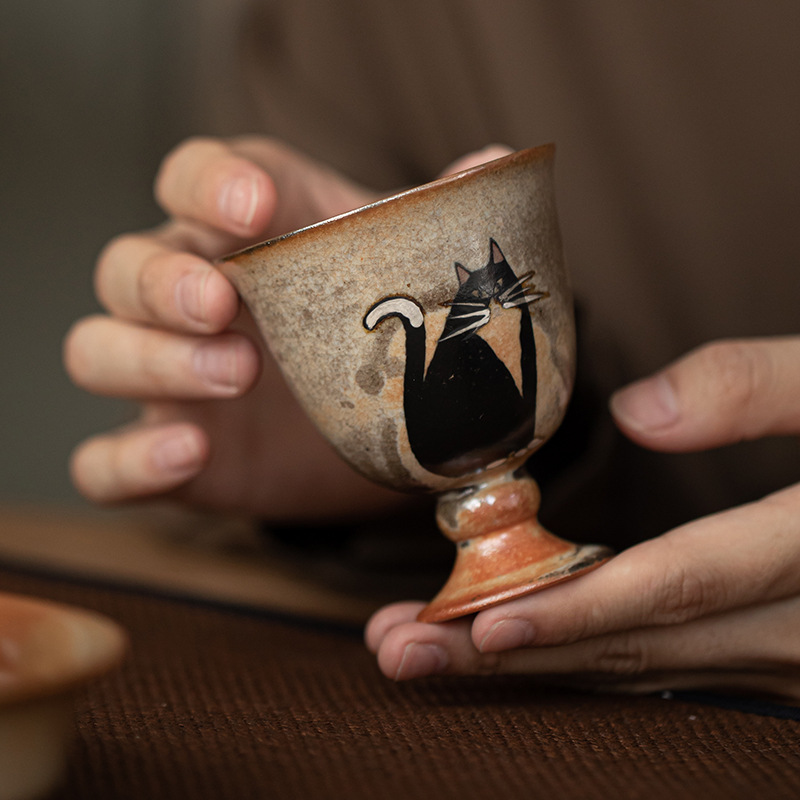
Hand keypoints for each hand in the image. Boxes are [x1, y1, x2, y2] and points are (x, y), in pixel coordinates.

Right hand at [64, 137, 509, 519]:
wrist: (383, 437)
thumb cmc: (385, 335)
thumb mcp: (410, 275)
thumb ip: (441, 222)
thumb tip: (495, 165)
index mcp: (246, 239)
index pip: (192, 179)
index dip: (207, 183)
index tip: (253, 206)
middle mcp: (193, 299)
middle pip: (126, 265)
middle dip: (162, 280)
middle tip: (224, 305)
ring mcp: (172, 380)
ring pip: (99, 350)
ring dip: (148, 358)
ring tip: (234, 376)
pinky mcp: (176, 453)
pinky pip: (105, 460)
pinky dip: (128, 459)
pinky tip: (187, 454)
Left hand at [367, 338, 799, 700]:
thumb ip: (762, 386)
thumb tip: (638, 412)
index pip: (679, 585)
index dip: (579, 609)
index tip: (479, 625)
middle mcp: (799, 626)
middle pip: (634, 644)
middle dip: (509, 654)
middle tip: (398, 652)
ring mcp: (787, 653)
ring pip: (640, 665)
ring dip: (529, 662)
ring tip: (424, 651)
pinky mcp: (774, 649)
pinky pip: (662, 660)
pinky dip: (581, 654)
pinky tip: (512, 642)